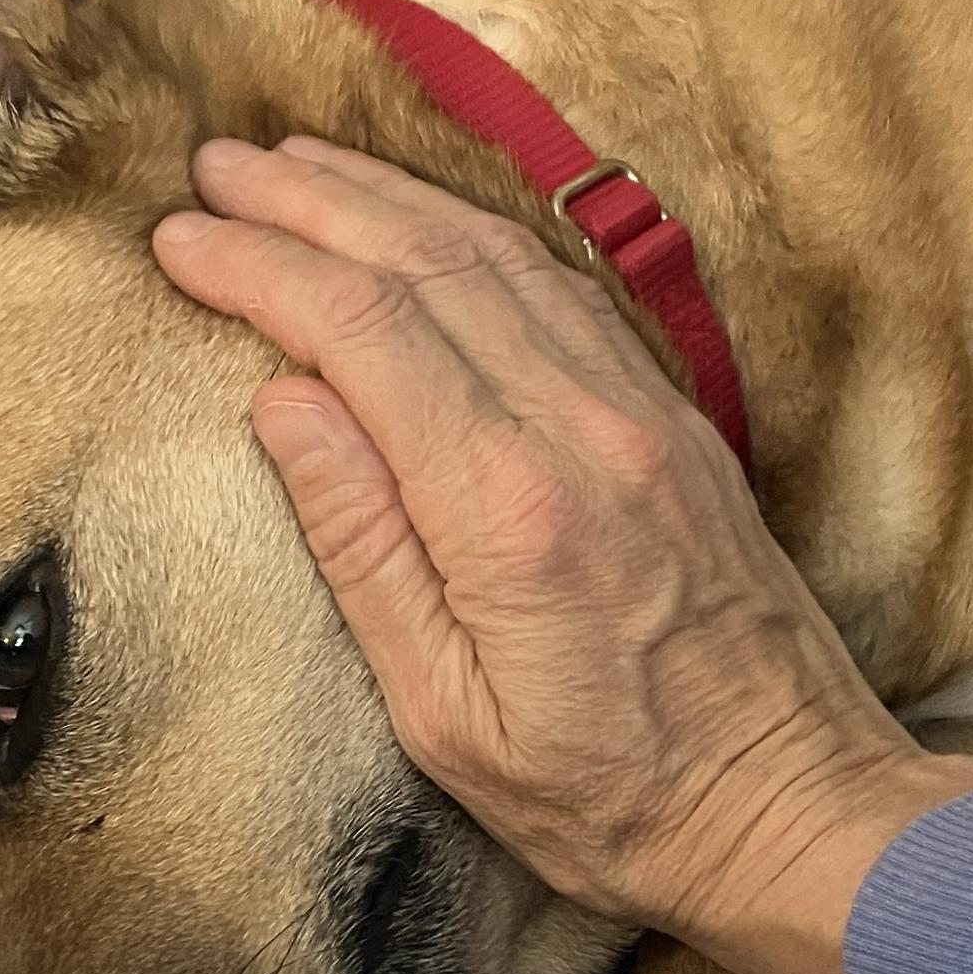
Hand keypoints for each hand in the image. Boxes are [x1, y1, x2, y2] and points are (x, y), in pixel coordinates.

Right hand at [153, 136, 972, 973]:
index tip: (177, 237)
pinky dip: (475, 236)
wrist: (795, 808)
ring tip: (297, 165)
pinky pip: (562, 291)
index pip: (363, 333)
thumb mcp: (450, 720)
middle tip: (214, 165)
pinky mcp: (679, 423)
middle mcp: (583, 431)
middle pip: (428, 266)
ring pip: (501, 259)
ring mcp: (644, 415)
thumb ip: (367, 552)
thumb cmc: (612, 800)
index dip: (262, 269)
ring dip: (389, 200)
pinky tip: (426, 223)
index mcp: (509, 509)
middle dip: (309, 204)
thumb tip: (285, 404)